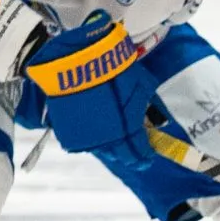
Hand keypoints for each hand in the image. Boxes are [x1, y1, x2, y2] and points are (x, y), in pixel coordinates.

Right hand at [19, 14, 152, 155]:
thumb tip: (151, 118)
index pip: (139, 150)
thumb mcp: (142, 86)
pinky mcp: (68, 128)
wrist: (79, 61)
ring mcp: (86, 134)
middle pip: (120, 156)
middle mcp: (107, 137)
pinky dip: (92, 143)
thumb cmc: (114, 70)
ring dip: (111, 152)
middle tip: (136, 159)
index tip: (149, 157)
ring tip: (116, 150)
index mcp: (127, 128)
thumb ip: (146, 106)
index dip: (145, 155)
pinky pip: (82, 143)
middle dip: (130, 159)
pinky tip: (96, 139)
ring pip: (101, 151)